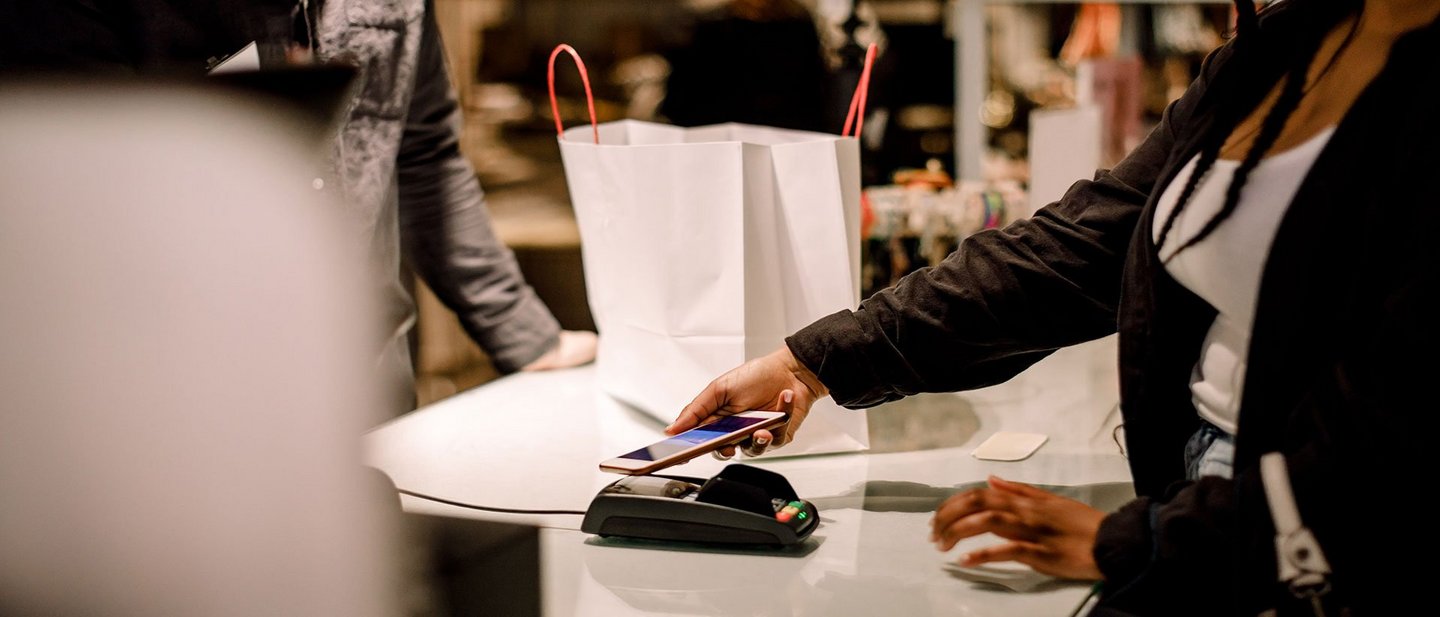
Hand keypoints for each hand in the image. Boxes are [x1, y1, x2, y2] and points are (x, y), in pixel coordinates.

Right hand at [667, 346, 827, 457]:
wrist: (791, 371)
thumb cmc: (756, 375)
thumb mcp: (719, 388)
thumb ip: (695, 410)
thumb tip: (672, 429)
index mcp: (717, 419)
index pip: (698, 440)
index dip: (688, 451)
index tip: (682, 456)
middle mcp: (734, 431)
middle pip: (722, 451)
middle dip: (724, 449)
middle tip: (726, 443)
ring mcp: (754, 435)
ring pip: (749, 451)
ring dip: (755, 438)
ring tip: (761, 426)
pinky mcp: (776, 438)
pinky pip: (773, 441)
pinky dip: (778, 422)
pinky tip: (781, 403)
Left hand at [931, 476, 1104, 580]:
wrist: (1112, 541)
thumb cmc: (1082, 523)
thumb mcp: (1051, 500)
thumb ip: (1019, 489)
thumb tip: (990, 479)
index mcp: (1025, 499)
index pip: (979, 492)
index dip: (953, 503)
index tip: (939, 517)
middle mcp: (1025, 511)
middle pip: (977, 503)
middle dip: (949, 516)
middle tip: (934, 533)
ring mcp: (1032, 531)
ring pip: (987, 521)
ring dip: (958, 532)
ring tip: (942, 545)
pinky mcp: (1040, 553)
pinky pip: (1007, 550)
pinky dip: (983, 554)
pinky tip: (965, 561)